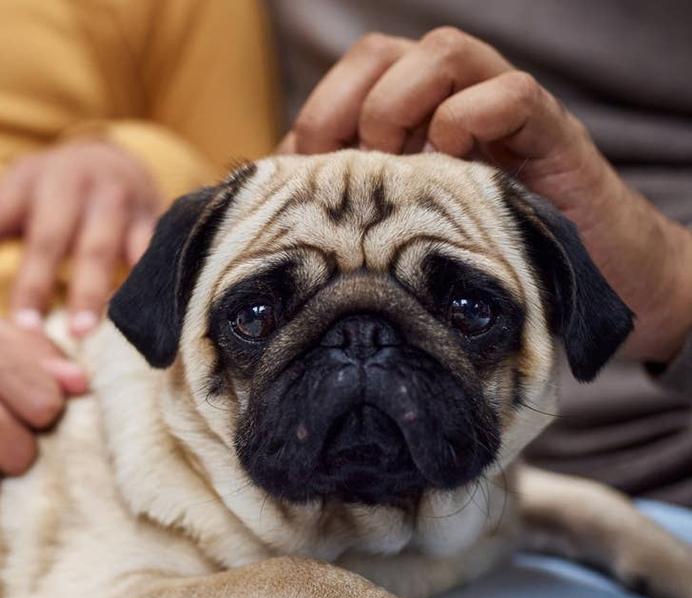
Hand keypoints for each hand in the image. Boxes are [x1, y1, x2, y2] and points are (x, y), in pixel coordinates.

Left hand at [0, 139, 161, 336]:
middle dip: (35, 283)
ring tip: (84, 333)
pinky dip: (149, 280)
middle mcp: (67, 186)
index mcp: (23, 185)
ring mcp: (112, 199)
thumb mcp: (9, 202)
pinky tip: (144, 317)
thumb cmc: (49, 195)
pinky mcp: (151, 215)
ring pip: (101, 247)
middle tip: (21, 332)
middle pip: (48, 238)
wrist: (117, 157)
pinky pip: (151, 251)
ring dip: (93, 289)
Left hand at [283, 27, 691, 361]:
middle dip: (349, 101)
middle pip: (385, 53)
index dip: (319, 112)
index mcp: (408, 122)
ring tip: (398, 160)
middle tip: (345, 167)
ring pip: (446, 51)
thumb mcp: (396, 233)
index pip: (351, 76)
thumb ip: (341, 207)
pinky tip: (455, 160)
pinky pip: (514, 93)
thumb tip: (270, 194)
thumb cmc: (478, 258)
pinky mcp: (552, 139)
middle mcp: (449, 105)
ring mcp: (501, 116)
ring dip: (403, 101)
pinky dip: (474, 116)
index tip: (303, 174)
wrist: (584, 288)